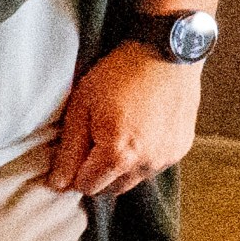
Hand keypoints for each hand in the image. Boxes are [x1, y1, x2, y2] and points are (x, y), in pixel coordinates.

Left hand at [46, 42, 200, 198]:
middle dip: (97, 172)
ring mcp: (167, 157)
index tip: (75, 150)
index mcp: (118, 155)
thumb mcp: (81, 108)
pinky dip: (142, 157)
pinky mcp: (182, 148)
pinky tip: (139, 130)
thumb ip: (69, 150)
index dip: (75, 171)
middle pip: (110, 188)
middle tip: (95, 140)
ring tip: (118, 133)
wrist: (167, 52)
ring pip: (132, 180)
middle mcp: (146, 162)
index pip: (86, 186)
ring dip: (120, 168)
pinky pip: (153, 166)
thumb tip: (57, 184)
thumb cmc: (119, 75)